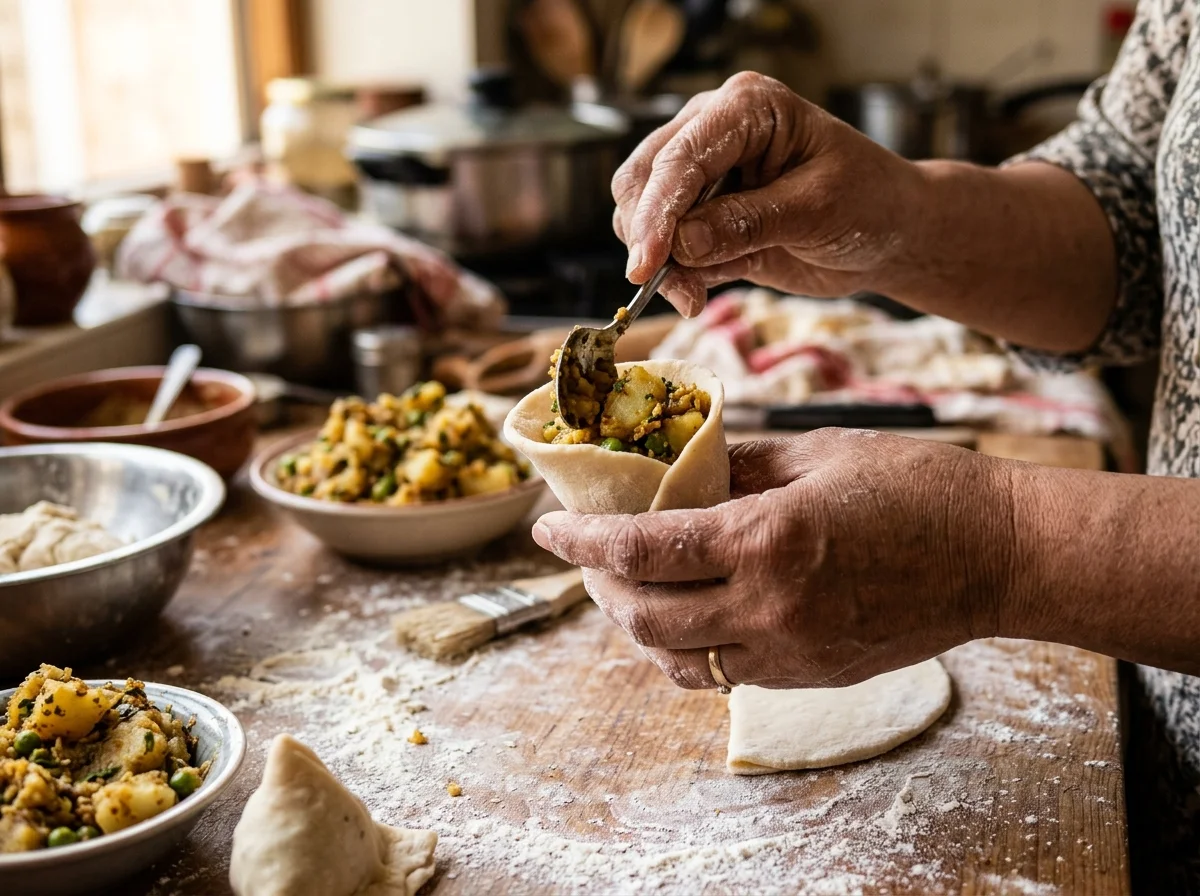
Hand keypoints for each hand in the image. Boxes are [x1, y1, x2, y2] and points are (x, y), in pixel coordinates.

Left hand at [532, 430, 1015, 689]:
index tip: (548, 529)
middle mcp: (770, 607)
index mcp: (768, 539)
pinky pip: (722, 676)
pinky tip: (683, 615)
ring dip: (635, 625)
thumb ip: (736, 466)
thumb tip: (676, 469)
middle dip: (598, 586)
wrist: (998, 556)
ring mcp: (791, 652)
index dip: (582, 541)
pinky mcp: (810, 676)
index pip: (643, 551)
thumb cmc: (918, 488)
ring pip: (675, 660)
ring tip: (625, 587)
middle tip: (587, 554)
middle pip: (644, 618)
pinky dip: (684, 650)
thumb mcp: (818, 454)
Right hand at [612, 72, 922, 315]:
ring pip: (641, 213)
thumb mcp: (817, 210)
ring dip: (658, 262)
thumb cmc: (870, 203)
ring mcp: (703, 174)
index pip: (681, 156)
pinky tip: (696, 295)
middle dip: (648, 236)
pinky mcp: (702, 217)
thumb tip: (682, 244)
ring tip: (693, 296)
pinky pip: (665, 247)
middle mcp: (713, 131)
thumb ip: (748, 224)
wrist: (889, 234)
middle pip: (645, 178)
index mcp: (747, 108)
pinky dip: (671, 275)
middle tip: (671, 287)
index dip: (657, 211)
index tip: (647, 263)